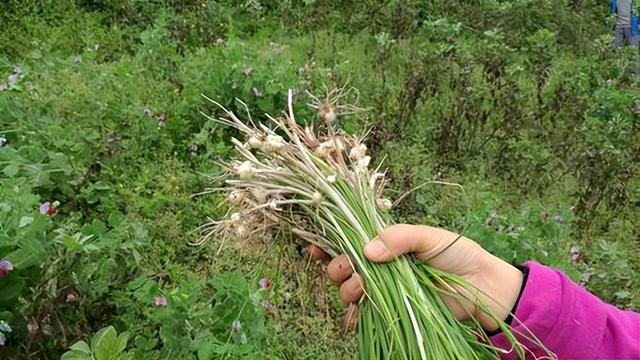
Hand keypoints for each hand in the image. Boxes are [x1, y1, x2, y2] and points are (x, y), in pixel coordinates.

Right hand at [309, 224, 523, 331]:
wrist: (482, 287)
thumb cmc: (457, 254)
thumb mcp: (428, 236)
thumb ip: (398, 237)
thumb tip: (366, 251)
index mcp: (384, 242)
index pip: (347, 239)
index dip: (326, 241)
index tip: (312, 245)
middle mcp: (378, 265)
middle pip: (341, 266)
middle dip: (337, 267)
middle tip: (351, 269)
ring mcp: (384, 289)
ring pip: (348, 290)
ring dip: (347, 289)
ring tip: (363, 287)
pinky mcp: (391, 311)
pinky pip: (363, 315)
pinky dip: (354, 317)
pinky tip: (355, 316)